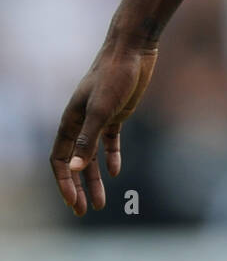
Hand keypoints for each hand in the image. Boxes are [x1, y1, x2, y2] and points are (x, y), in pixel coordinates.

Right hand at [50, 44, 157, 215]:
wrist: (133, 49)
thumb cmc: (114, 75)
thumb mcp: (101, 110)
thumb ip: (87, 140)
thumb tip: (73, 169)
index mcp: (71, 120)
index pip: (59, 159)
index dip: (64, 183)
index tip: (74, 203)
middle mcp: (81, 121)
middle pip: (74, 162)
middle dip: (78, 188)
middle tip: (85, 211)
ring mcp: (99, 118)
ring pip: (92, 156)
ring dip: (95, 179)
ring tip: (101, 203)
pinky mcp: (117, 114)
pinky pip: (110, 142)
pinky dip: (111, 157)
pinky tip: (116, 172)